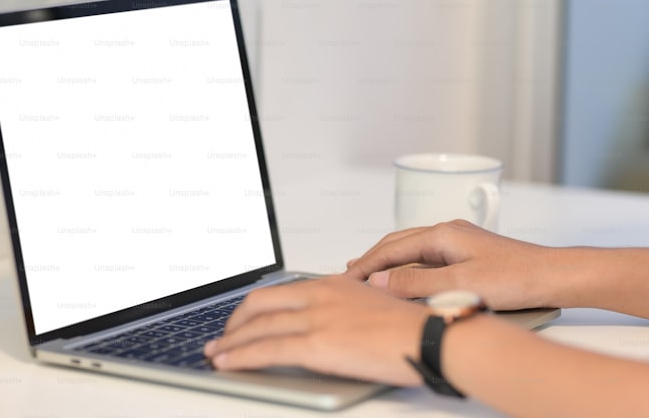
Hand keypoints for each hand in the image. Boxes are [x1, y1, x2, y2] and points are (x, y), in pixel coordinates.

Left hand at [204, 275, 424, 385]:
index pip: (277, 291)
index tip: (240, 320)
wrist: (432, 338)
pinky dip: (241, 357)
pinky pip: (268, 349)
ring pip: (258, 328)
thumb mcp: (371, 304)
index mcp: (331, 284)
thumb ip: (343, 308)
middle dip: (234, 324)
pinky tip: (229, 364)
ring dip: (231, 343)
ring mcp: (316, 318)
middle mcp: (319, 295)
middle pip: (259, 305)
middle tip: (222, 339)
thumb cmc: (411, 328)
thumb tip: (326, 323)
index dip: (251, 308)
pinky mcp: (317, 343)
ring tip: (216, 355)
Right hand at [344, 220, 555, 309]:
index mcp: (442, 234)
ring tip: (371, 275)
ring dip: (390, 263)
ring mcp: (459, 242)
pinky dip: (409, 268)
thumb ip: (415, 284)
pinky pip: (427, 258)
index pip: (391, 248)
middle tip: (351, 274)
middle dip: (373, 259)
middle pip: (399, 244)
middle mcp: (448, 233)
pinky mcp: (469, 254)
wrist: (554, 276)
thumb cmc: (517, 277)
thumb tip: (380, 282)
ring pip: (413, 251)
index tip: (347, 277)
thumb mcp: (458, 284)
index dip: (366, 264)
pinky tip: (406, 278)